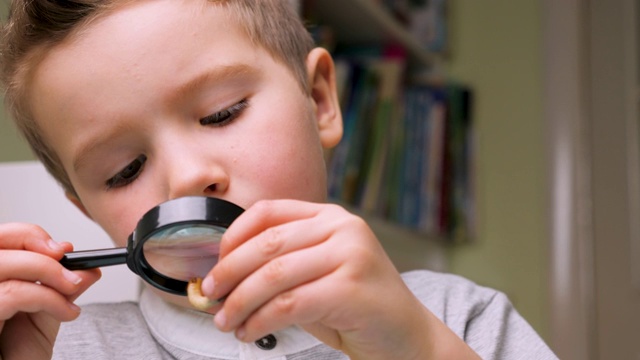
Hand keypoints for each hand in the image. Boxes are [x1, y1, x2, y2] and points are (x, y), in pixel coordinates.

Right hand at [0, 223, 100, 359]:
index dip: (28, 235)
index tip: (62, 249)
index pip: (0, 238)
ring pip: (4, 264)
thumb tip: (89, 268)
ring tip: (73, 288)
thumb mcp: (46, 313)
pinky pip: (12, 294)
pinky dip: (48, 297)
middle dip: (34, 244)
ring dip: (49, 271)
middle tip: (66, 261)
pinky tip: (67, 312)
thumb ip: (62, 288)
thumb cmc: (19, 353)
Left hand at [203, 200, 478, 358]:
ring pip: (274, 275)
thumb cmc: (357, 307)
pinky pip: (289, 304)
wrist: (408, 337)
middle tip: (210, 294)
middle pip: (267, 243)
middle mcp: (343, 228)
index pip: (269, 211)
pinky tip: (250, 331)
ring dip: (240, 301)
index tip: (216, 261)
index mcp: (332, 217)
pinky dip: (260, 320)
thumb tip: (225, 273)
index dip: (234, 235)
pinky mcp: (351, 289)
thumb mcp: (319, 273)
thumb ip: (283, 264)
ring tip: (225, 320)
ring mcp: (350, 255)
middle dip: (229, 271)